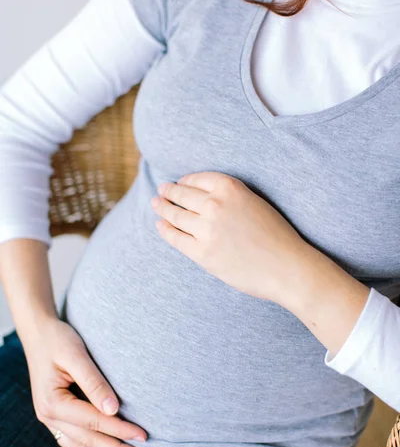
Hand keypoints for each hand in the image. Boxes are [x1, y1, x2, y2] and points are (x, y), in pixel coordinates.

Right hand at [23, 318, 146, 446]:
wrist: (38, 333)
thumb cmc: (58, 340)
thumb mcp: (76, 355)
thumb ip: (94, 382)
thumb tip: (113, 410)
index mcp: (52, 402)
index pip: (93, 422)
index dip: (120, 430)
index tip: (143, 435)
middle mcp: (47, 416)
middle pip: (87, 441)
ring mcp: (49, 419)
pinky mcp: (55, 417)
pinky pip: (73, 442)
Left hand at [151, 171, 310, 307]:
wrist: (286, 267)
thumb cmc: (276, 236)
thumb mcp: (254, 203)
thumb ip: (230, 198)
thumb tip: (203, 199)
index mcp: (229, 188)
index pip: (197, 179)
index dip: (185, 181)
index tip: (179, 182)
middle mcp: (214, 205)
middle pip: (182, 195)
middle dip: (169, 191)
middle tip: (162, 190)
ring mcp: (206, 229)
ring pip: (175, 215)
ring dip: (163, 208)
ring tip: (156, 204)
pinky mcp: (202, 253)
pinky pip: (176, 238)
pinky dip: (165, 231)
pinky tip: (160, 226)